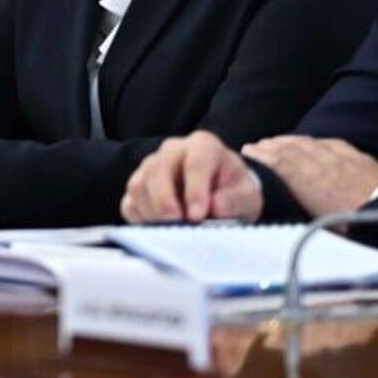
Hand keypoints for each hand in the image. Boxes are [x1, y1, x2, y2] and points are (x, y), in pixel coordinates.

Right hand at [121, 131, 262, 222]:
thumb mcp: (248, 196)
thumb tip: (215, 206)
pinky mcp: (138, 187)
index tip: (198, 216)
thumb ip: (235, 200)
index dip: (195, 189)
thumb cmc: (234, 191)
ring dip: (152, 213)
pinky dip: (141, 219)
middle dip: (165, 201)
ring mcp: (151, 166)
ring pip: (139, 185)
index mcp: (203, 146)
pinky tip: (160, 229)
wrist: (221, 193)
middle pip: (158, 169)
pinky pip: (130, 202)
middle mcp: (173, 150)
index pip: (195, 161)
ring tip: (172, 231)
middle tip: (177, 225)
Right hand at [241, 136, 377, 217]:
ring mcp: (342, 159)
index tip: (248, 150)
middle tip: (257, 144)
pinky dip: (316, 140)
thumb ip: (301, 210)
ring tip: (277, 140)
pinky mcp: (359, 158)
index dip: (263, 156)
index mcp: (310, 184)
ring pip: (310, 144)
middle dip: (272, 145)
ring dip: (290, 140)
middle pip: (292, 150)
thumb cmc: (357, 229)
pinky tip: (312, 140)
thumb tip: (283, 210)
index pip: (281, 164)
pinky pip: (332, 143)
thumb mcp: (321, 225)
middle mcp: (322, 166)